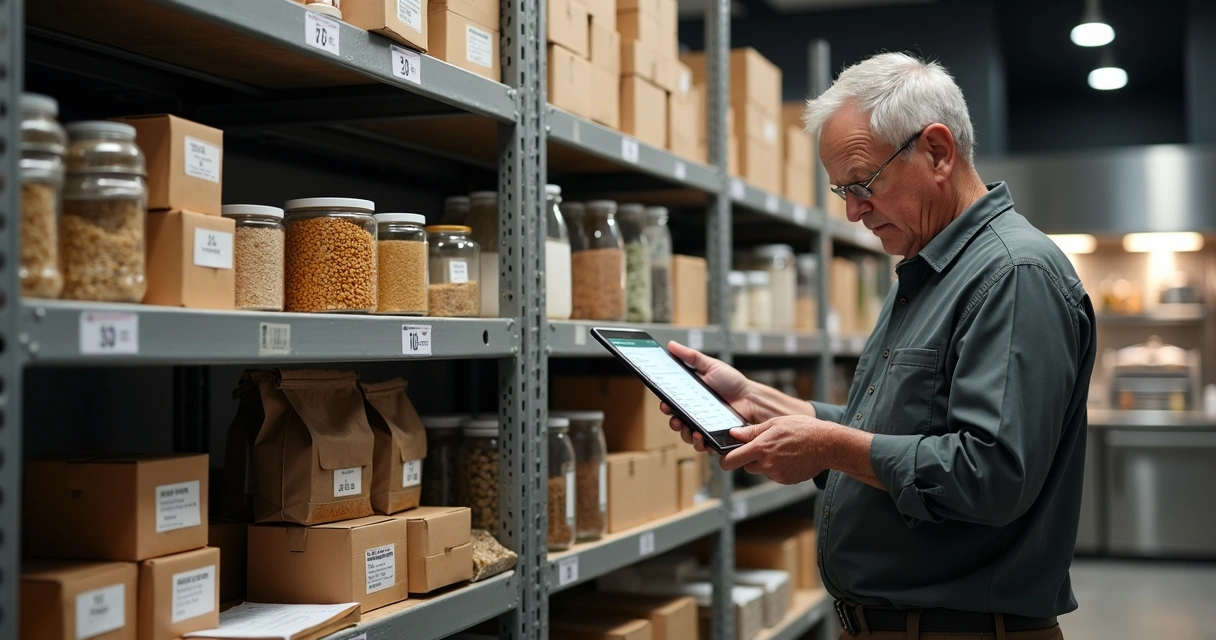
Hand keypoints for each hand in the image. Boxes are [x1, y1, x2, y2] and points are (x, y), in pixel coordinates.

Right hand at [659, 341, 759, 451]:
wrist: (751, 398)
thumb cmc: (732, 382)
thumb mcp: (711, 365)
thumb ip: (690, 357)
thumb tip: (671, 345)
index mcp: (690, 397)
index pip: (672, 403)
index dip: (665, 405)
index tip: (664, 404)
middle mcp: (695, 413)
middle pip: (676, 421)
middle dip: (673, 422)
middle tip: (676, 419)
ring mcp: (704, 426)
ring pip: (687, 436)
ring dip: (685, 435)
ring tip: (691, 430)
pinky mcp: (714, 437)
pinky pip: (703, 445)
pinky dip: (699, 443)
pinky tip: (701, 438)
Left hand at [719, 415, 835, 483]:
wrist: (828, 445)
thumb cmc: (804, 429)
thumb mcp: (775, 423)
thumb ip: (752, 431)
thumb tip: (733, 434)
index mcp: (761, 448)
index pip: (731, 461)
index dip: (725, 460)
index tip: (726, 457)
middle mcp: (766, 464)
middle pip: (745, 466)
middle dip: (749, 458)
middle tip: (763, 447)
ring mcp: (776, 474)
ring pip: (761, 470)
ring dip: (765, 463)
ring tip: (781, 449)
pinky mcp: (785, 480)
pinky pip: (774, 475)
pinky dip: (777, 468)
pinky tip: (789, 457)